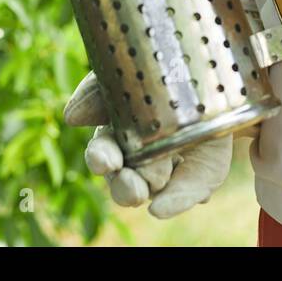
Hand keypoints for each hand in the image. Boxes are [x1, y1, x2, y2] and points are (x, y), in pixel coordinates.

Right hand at [62, 71, 233, 218]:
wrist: (210, 74)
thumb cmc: (159, 71)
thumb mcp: (127, 71)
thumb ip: (98, 91)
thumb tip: (72, 116)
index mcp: (117, 132)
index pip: (103, 152)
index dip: (101, 158)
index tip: (105, 162)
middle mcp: (140, 159)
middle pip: (124, 181)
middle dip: (123, 187)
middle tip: (130, 188)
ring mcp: (170, 170)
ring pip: (153, 189)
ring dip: (146, 190)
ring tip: (147, 188)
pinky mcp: (199, 177)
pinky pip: (188, 191)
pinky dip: (175, 200)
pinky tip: (160, 208)